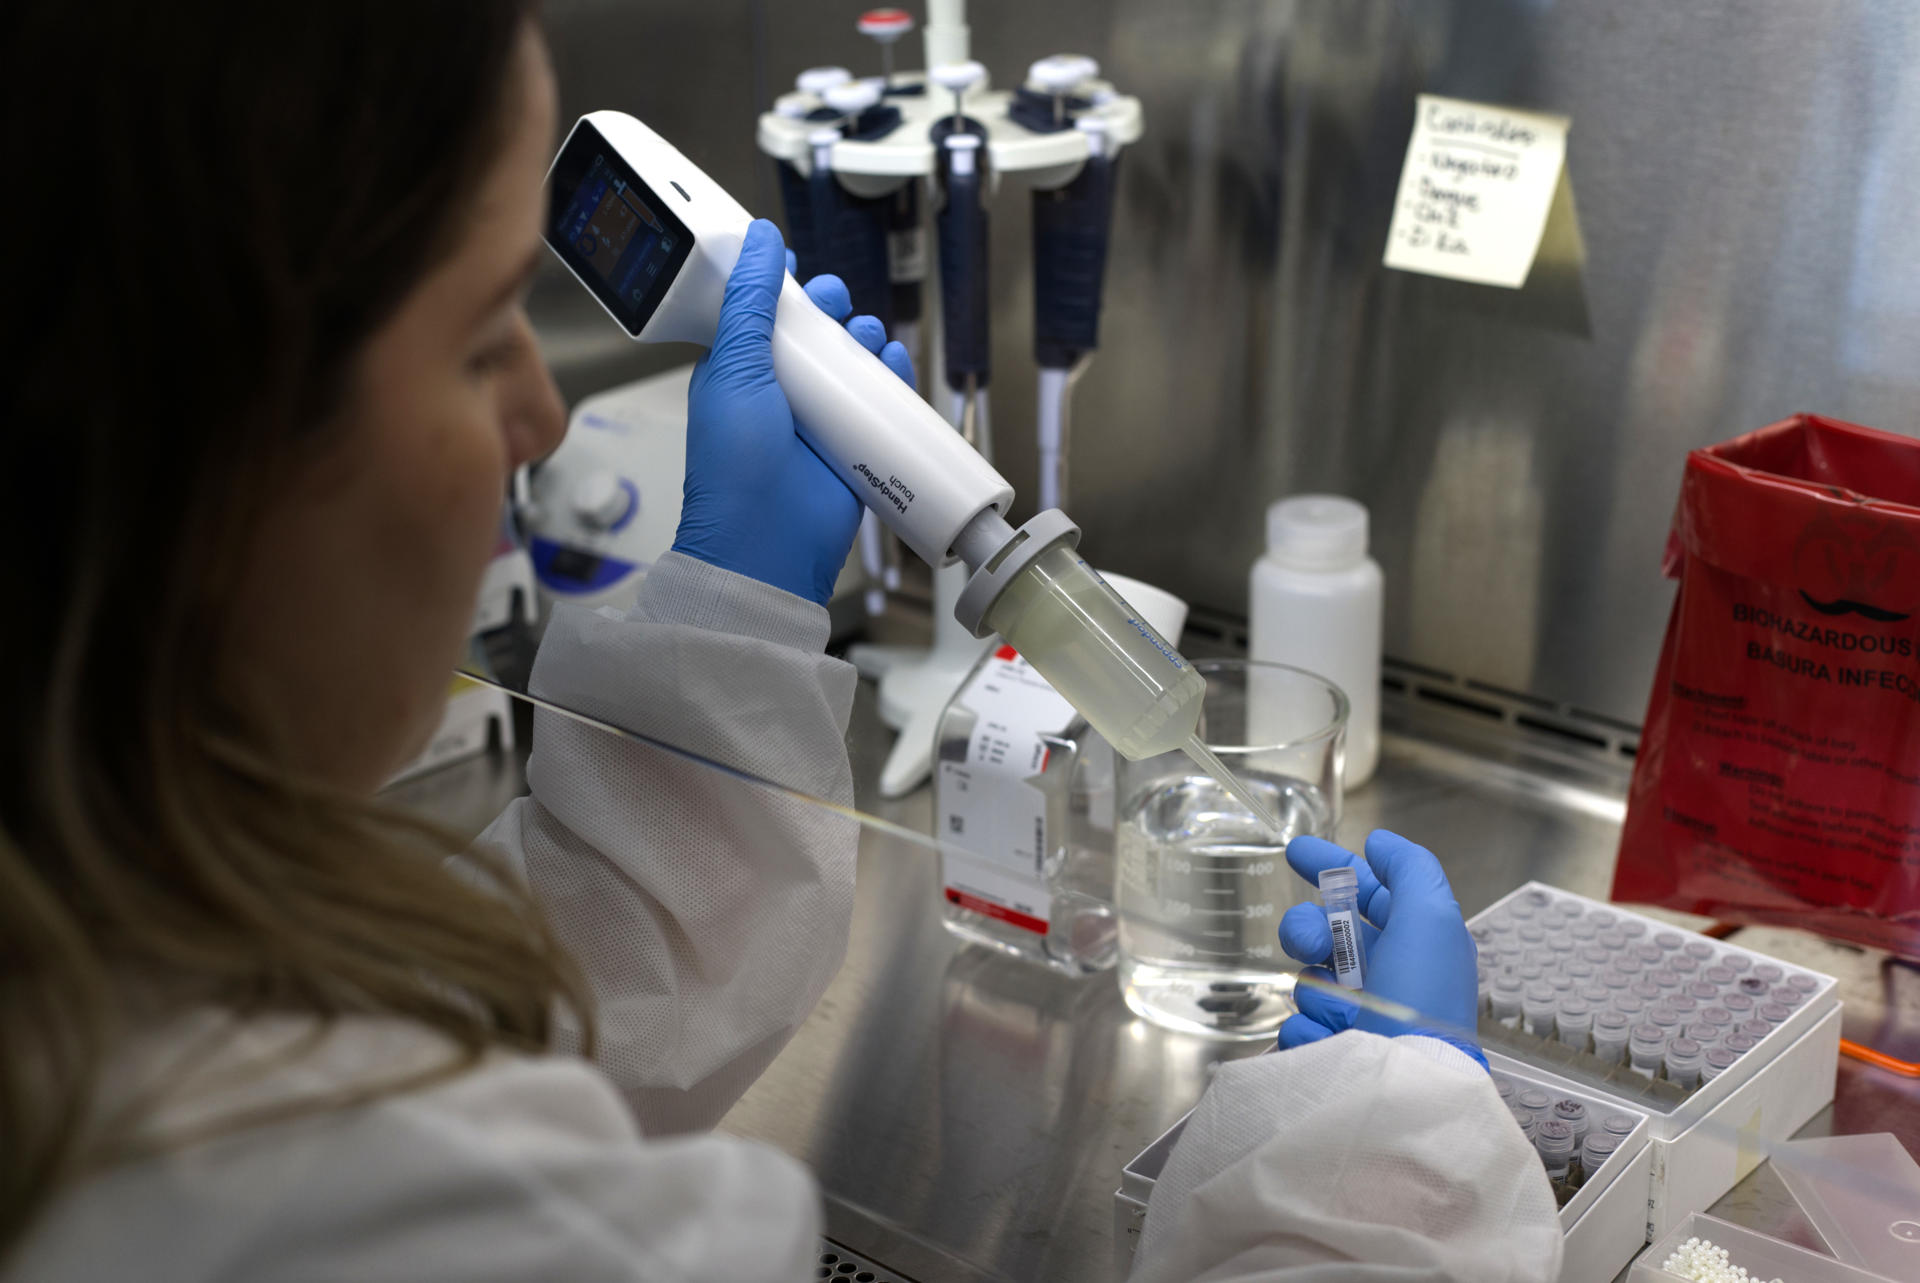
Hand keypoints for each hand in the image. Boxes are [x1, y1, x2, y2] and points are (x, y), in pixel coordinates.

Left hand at [673, 219, 914, 603]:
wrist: (765, 543)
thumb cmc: (734, 465)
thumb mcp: (734, 367)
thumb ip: (749, 302)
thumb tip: (759, 239)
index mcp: (738, 372)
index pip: (764, 316)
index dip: (783, 289)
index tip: (799, 269)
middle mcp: (780, 394)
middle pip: (815, 335)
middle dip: (831, 310)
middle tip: (837, 303)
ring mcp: (818, 421)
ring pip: (851, 364)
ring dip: (864, 339)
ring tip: (868, 334)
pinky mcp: (854, 447)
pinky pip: (880, 403)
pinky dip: (893, 378)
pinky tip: (894, 362)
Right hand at [1276, 829, 1485, 1068]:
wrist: (1406, 1086)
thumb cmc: (1422, 999)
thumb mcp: (1431, 918)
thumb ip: (1409, 869)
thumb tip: (1379, 843)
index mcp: (1412, 943)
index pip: (1368, 895)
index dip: (1334, 868)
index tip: (1295, 851)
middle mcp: (1384, 977)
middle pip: (1324, 931)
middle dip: (1309, 929)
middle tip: (1312, 944)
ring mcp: (1354, 1016)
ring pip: (1307, 979)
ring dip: (1317, 987)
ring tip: (1341, 1011)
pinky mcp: (1329, 1051)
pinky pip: (1298, 1023)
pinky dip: (1310, 1028)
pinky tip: (1331, 1040)